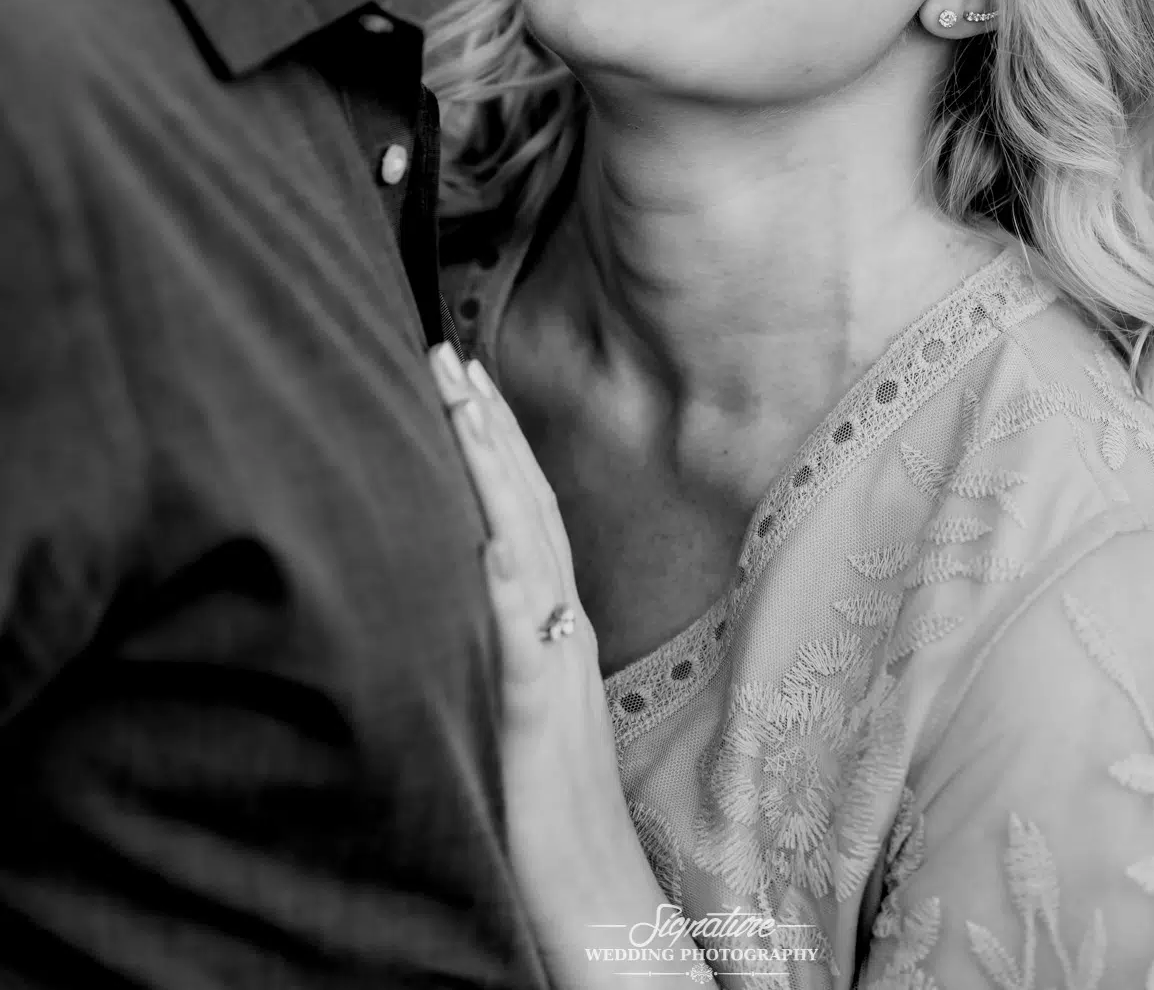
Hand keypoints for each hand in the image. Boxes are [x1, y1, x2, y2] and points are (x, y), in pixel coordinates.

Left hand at [429, 341, 664, 973]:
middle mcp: (562, 629)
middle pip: (526, 505)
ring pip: (526, 547)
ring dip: (493, 470)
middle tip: (446, 351)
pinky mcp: (540, 724)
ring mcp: (555, 670)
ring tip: (460, 402)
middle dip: (486, 424)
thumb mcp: (527, 708)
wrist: (605, 903)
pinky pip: (526, 646)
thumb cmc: (555, 815)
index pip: (523, 510)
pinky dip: (511, 590)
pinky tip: (490, 544)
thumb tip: (480, 578)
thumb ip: (511, 643)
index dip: (494, 441)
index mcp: (556, 624)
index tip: (460, 375)